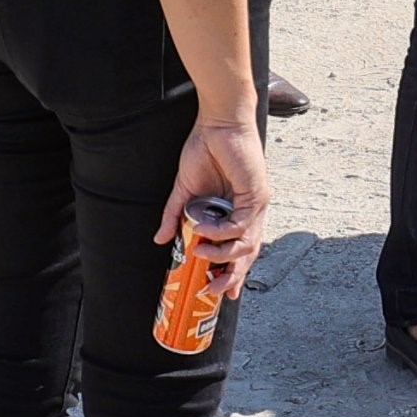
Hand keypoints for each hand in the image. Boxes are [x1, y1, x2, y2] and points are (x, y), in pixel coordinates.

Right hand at [153, 118, 272, 304]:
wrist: (216, 124)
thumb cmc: (204, 151)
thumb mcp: (184, 191)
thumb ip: (174, 216)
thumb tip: (160, 240)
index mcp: (236, 213)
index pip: (240, 250)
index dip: (233, 272)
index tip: (221, 293)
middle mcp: (251, 212)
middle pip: (248, 254)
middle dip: (232, 275)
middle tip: (212, 288)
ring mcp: (256, 204)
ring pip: (247, 243)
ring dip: (222, 253)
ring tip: (200, 250)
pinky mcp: (257, 194)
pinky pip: (242, 223)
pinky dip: (222, 231)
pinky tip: (203, 229)